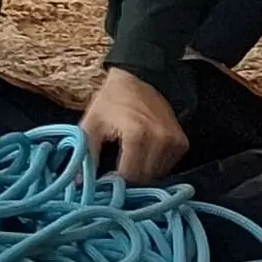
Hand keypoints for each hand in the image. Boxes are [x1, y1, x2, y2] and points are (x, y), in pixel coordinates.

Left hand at [80, 69, 189, 186]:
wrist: (137, 78)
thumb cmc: (111, 101)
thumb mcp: (91, 124)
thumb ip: (86, 154)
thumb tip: (79, 183)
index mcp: (137, 134)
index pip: (130, 176)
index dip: (116, 182)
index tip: (105, 179)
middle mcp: (161, 139)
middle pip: (145, 178)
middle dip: (128, 181)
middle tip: (115, 173)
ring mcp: (174, 141)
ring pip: (157, 175)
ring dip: (142, 174)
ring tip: (128, 161)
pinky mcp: (182, 143)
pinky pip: (168, 166)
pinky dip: (154, 166)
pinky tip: (142, 154)